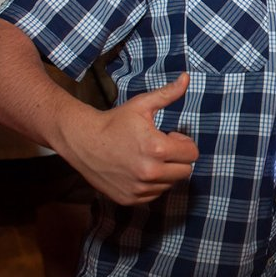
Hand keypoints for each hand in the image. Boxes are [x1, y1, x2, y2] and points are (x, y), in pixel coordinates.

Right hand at [61, 73, 198, 204]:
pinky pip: (154, 194)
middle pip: (185, 171)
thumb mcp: (142, 104)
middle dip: (178, 158)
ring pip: (170, 183)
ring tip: (147, 157)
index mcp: (158, 149)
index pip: (192, 154)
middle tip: (161, 147)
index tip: (170, 135)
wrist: (83, 141)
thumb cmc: (115, 121)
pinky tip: (138, 168)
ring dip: (165, 171)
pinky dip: (151, 184)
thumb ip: (168, 93)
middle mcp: (150, 173)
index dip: (183, 142)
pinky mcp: (129, 199)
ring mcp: (139, 189)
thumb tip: (187, 77)